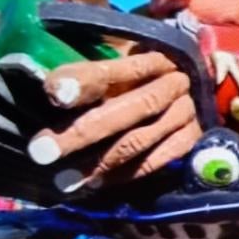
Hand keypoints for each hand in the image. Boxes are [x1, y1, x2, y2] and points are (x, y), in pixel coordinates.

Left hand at [28, 50, 202, 192]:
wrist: (177, 94)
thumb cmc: (132, 80)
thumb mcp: (108, 70)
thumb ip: (83, 77)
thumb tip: (54, 92)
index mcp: (148, 56)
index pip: (115, 68)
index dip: (84, 81)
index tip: (55, 94)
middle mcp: (174, 81)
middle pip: (134, 106)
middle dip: (87, 131)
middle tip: (45, 152)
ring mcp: (186, 110)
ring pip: (145, 136)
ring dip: (103, 159)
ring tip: (68, 179)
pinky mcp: (193, 136)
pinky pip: (162, 158)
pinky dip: (130, 172)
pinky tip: (100, 182)